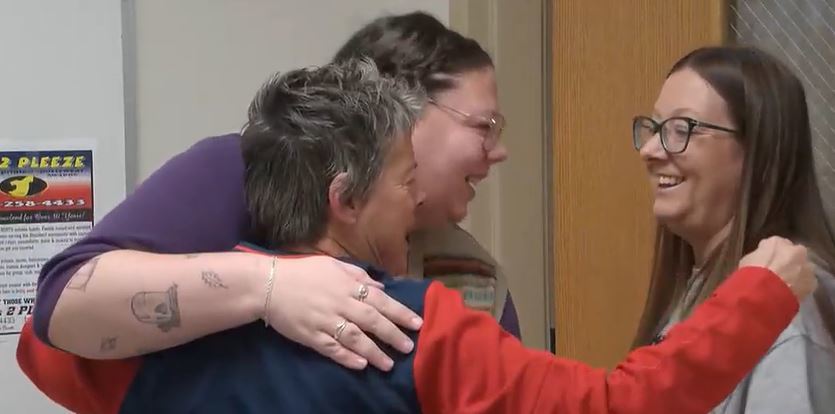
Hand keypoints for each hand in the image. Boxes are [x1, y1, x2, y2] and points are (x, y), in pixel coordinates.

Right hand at [262, 255, 422, 370]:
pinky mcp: (310, 336)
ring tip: (388, 364)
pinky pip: (332, 349)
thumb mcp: (333, 265)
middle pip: (371, 321)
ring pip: (354, 338)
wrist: (267, 284)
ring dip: (373, 352)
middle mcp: (340, 303)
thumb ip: (358, 275)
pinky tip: (360, 365)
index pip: (380, 300)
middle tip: (409, 347)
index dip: (400, 312)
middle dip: (393, 334)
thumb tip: (380, 286)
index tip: (417, 323)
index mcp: (347, 285)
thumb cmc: (302, 271)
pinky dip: (347, 357)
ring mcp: (325, 321)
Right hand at [739, 236, 816, 300]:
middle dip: (788, 260)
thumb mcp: (747, 261)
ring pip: (803, 268)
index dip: (770, 254)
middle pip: (793, 253)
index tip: (766, 262)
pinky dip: (801, 286)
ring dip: (797, 273)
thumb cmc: (750, 274)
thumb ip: (759, 257)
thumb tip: (762, 261)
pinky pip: (806, 282)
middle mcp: (795, 249)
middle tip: (778, 272)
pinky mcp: (812, 281)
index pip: (774, 244)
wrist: (763, 293)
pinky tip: (790, 292)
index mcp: (776, 241)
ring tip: (785, 285)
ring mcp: (806, 265)